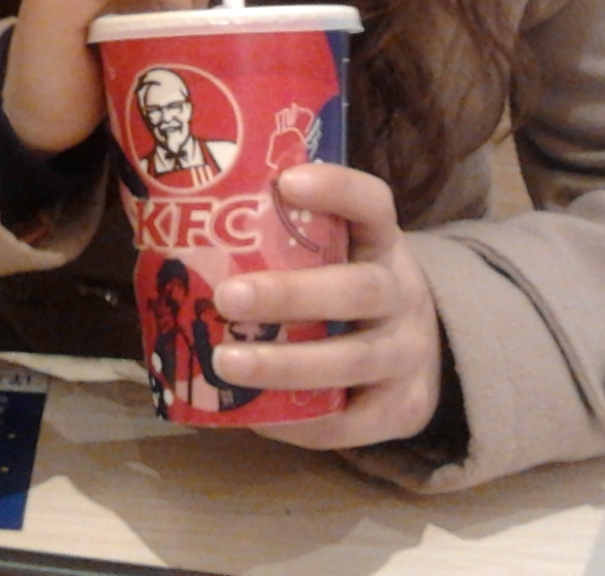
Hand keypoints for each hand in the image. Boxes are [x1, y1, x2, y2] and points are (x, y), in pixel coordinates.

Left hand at [208, 164, 442, 448]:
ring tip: (225, 362)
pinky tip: (252, 415)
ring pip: (354, 359)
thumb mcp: (338, 252)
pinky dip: (298, 422)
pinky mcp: (402, 410)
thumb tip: (184, 222)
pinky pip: (349, 421)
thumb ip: (286, 237)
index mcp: (382, 243)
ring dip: (285, 364)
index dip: (336, 189)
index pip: (372, 205)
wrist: (420, 353)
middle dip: (291, 295)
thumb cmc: (347, 288)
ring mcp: (408, 355)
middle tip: (227, 296)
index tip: (285, 182)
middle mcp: (402, 294)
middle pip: (360, 289)